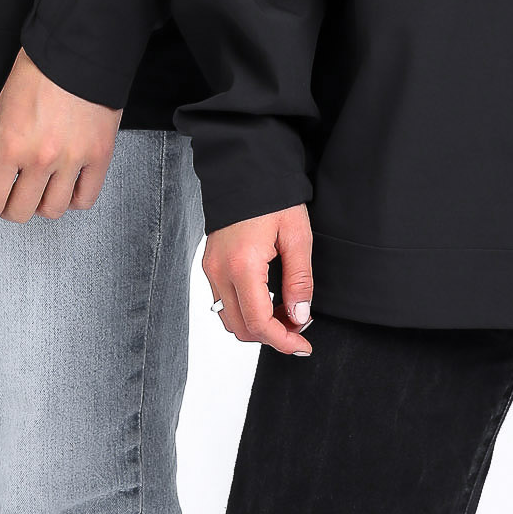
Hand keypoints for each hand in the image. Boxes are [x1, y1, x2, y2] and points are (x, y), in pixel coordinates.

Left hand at [0, 50, 121, 225]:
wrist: (78, 48)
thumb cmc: (37, 72)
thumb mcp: (4, 108)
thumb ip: (3, 145)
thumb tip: (5, 174)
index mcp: (10, 145)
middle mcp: (41, 159)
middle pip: (21, 212)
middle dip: (10, 209)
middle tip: (10, 198)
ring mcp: (73, 159)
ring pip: (54, 210)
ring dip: (43, 205)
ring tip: (41, 191)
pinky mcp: (100, 154)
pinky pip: (86, 198)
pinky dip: (74, 199)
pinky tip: (67, 187)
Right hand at [202, 205, 314, 356]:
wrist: (245, 167)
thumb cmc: (274, 196)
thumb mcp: (298, 236)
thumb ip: (299, 280)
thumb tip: (299, 317)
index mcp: (242, 265)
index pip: (258, 323)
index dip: (283, 341)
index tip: (303, 346)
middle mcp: (220, 271)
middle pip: (241, 328)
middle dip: (272, 336)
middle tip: (299, 326)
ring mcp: (211, 268)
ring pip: (230, 319)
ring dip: (257, 325)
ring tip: (286, 312)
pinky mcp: (210, 263)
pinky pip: (223, 301)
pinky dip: (245, 310)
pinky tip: (268, 299)